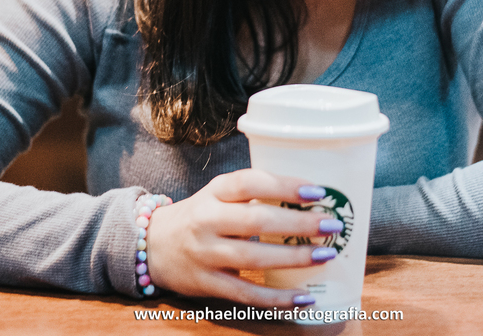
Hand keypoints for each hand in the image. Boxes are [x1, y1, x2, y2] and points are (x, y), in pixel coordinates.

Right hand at [143, 169, 341, 306]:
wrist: (151, 245)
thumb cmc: (200, 216)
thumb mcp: (218, 195)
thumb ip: (253, 195)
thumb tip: (310, 199)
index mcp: (214, 192)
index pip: (249, 182)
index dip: (284, 185)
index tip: (317, 190)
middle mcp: (206, 220)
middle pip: (256, 221)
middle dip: (298, 223)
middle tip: (331, 225)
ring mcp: (205, 254)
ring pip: (254, 259)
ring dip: (294, 258)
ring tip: (325, 255)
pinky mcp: (206, 284)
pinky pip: (246, 295)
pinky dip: (277, 299)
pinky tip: (304, 297)